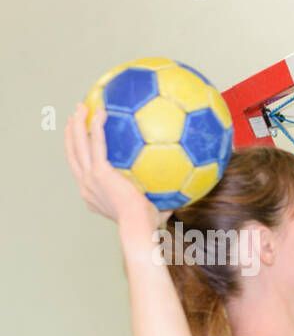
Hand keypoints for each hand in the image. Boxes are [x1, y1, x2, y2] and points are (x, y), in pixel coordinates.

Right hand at [64, 103, 169, 228]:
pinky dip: (96, 127)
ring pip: (78, 145)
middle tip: (73, 118)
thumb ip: (160, 201)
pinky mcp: (99, 172)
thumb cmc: (147, 226)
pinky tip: (101, 112)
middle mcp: (86, 185)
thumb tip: (180, 195)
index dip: (78, 152)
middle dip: (71, 134)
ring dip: (77, 125)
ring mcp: (90, 178)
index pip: (80, 169)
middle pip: (73, 153)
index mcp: (92, 193)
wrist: (138, 227)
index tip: (80, 139)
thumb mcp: (149, 211)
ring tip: (80, 107)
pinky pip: (97, 143)